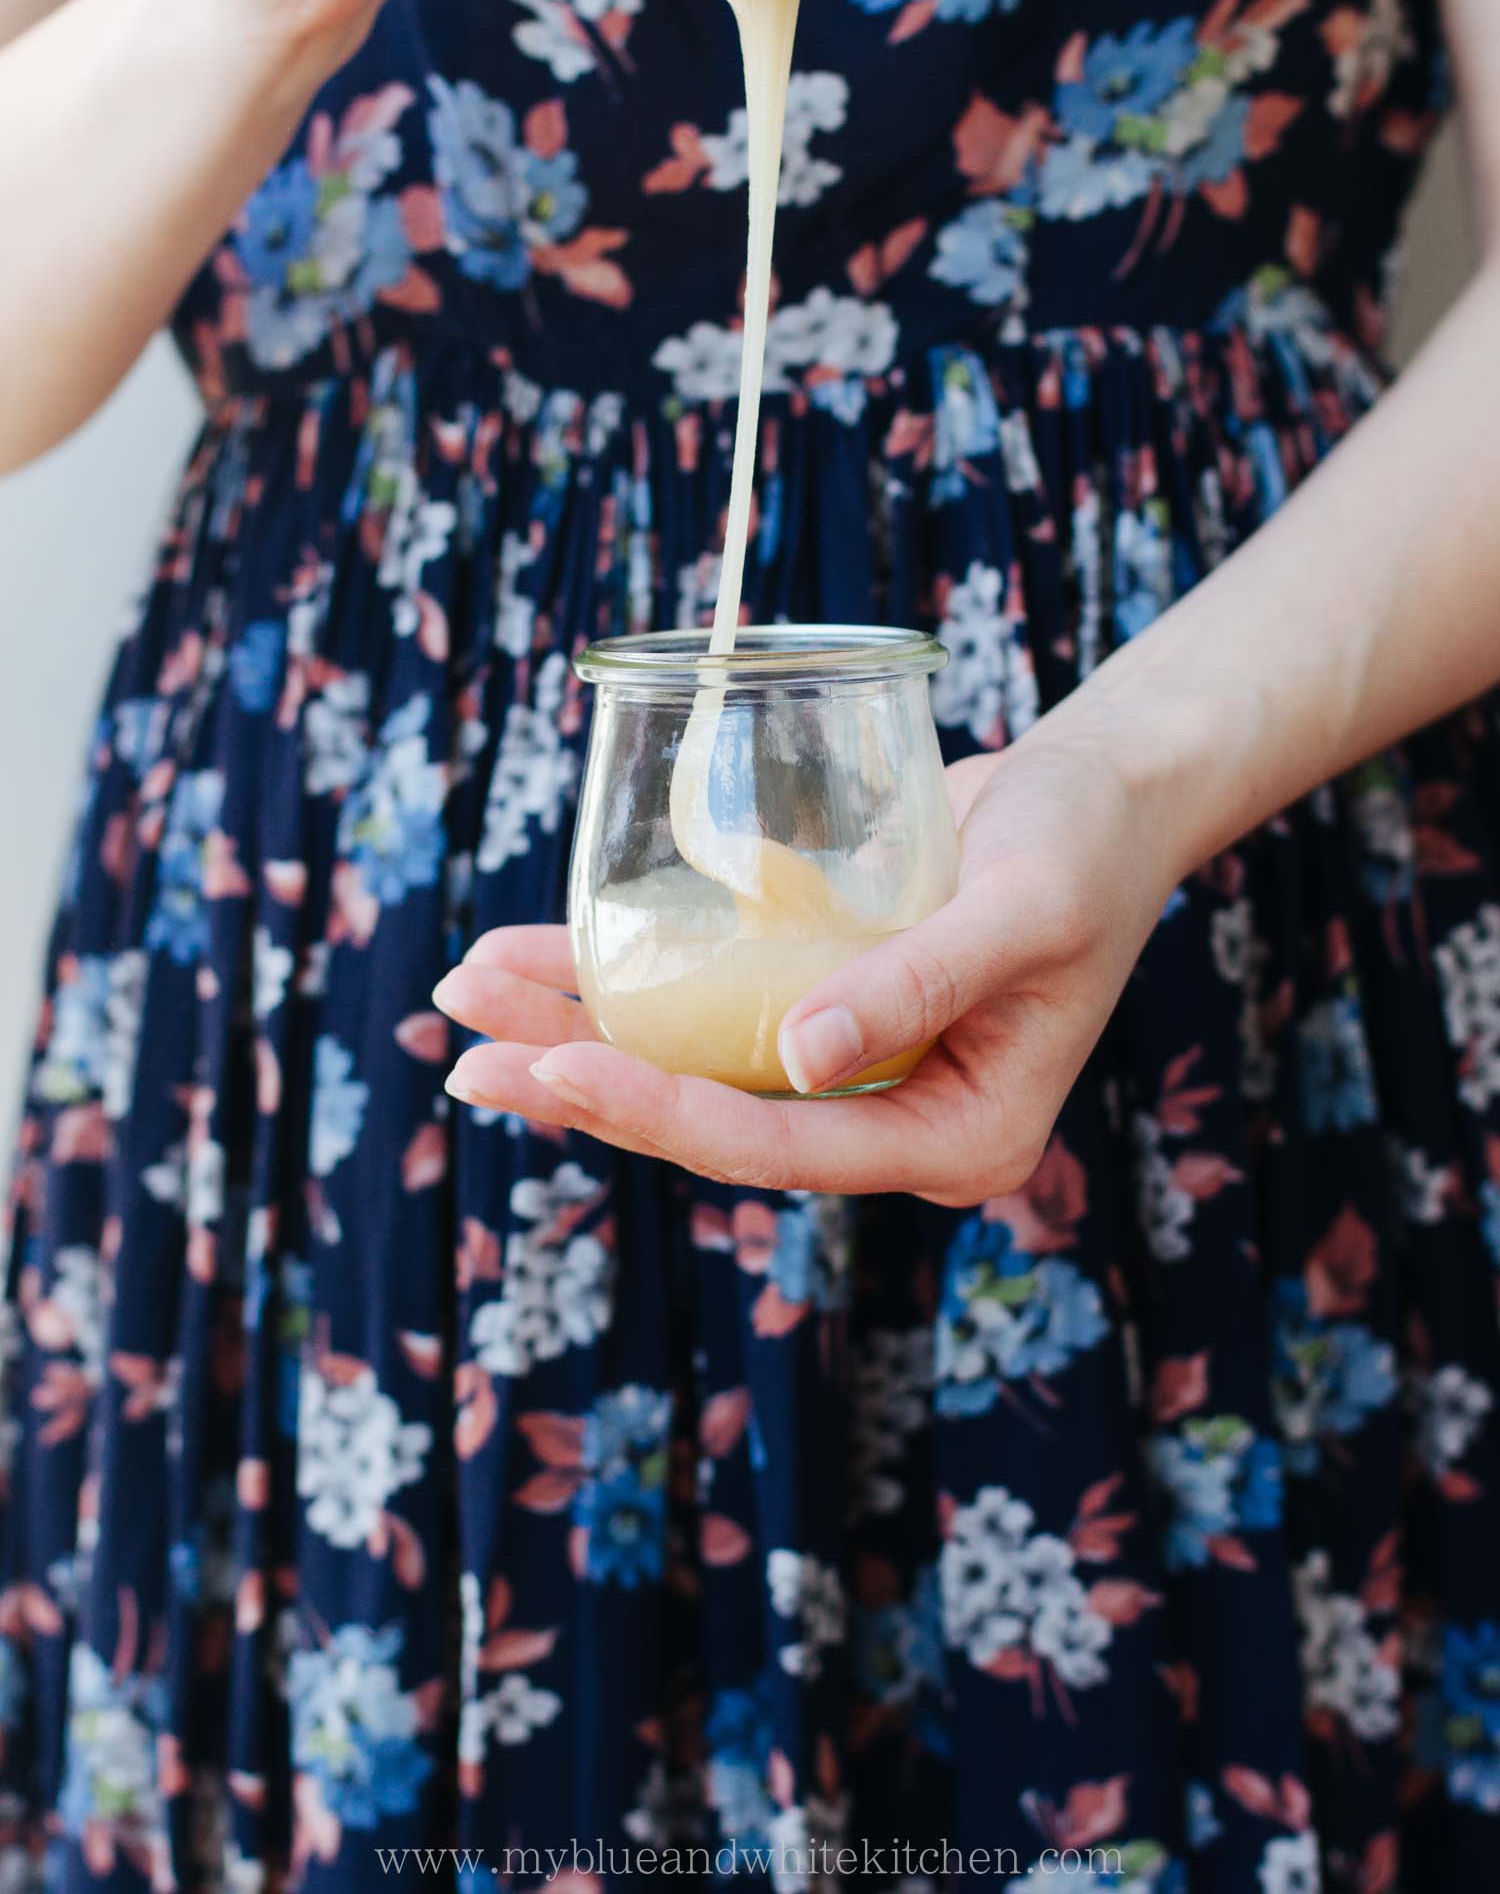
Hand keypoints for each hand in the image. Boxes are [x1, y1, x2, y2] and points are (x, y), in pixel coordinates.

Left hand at [435, 728, 1186, 1206]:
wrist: (1100, 797)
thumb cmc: (1084, 848)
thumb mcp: (1024, 909)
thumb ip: (918, 982)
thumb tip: (800, 1059)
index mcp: (956, 1138)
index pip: (784, 1147)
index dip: (665, 1112)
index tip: (561, 1068)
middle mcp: (889, 1121)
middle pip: (712, 1119)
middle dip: (586, 1086)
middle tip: (467, 1055)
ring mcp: (846, 1071)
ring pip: (689, 1067)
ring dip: (578, 1035)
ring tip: (466, 1004)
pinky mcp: (814, 1008)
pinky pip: (704, 1009)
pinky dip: (622, 983)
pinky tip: (531, 957)